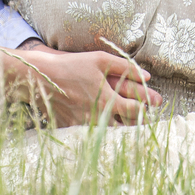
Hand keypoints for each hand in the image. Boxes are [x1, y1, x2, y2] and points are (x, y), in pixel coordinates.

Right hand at [16, 45, 160, 125]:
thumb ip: (125, 67)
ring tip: (130, 122)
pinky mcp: (74, 130)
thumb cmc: (72, 66)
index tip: (154, 104)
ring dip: (123, 129)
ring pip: (112, 134)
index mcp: (108, 100)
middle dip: (139, 123)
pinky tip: (106, 125)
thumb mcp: (99, 60)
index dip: (148, 108)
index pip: (137, 111)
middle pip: (127, 128)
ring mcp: (86, 126)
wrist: (40, 79)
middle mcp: (99, 117)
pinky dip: (102, 131)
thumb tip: (147, 76)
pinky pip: (93, 135)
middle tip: (148, 118)